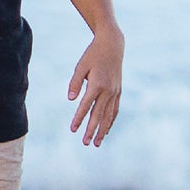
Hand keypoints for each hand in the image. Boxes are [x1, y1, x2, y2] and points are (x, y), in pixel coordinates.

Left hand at [66, 30, 122, 144]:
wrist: (112, 46)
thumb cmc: (93, 55)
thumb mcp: (81, 66)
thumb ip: (75, 83)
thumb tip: (71, 99)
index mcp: (97, 85)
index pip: (86, 106)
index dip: (79, 119)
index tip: (73, 130)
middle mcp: (108, 90)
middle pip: (99, 115)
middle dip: (92, 130)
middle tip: (86, 143)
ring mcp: (115, 92)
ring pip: (109, 115)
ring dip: (102, 130)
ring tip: (96, 142)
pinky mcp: (118, 91)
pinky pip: (115, 110)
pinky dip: (110, 121)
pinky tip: (106, 130)